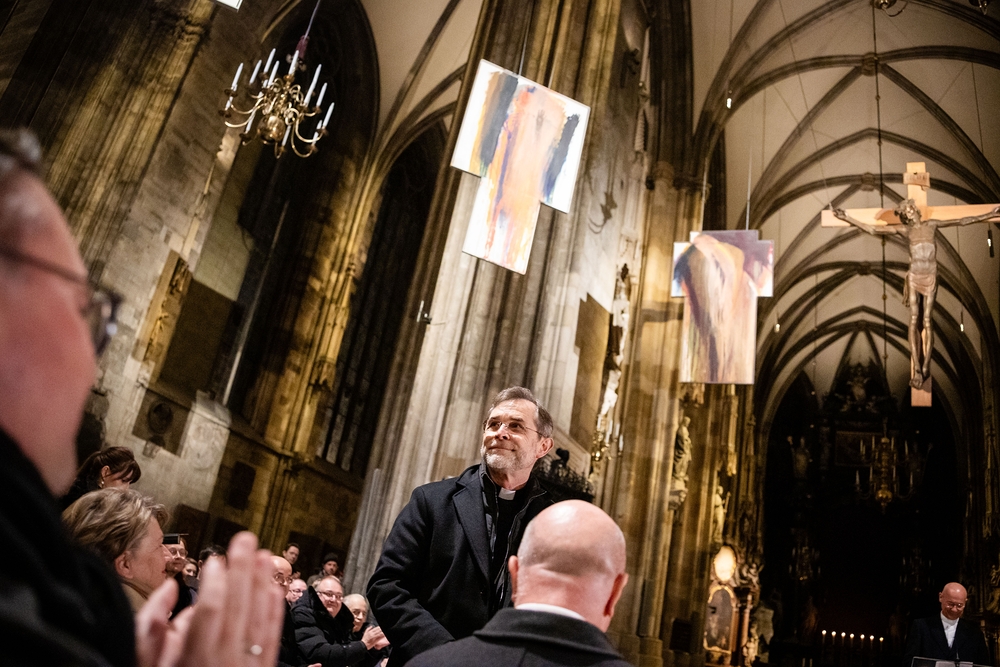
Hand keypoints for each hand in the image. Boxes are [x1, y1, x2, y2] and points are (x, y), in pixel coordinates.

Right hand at [135, 532, 284, 666]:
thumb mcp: (141, 665)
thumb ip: (150, 628)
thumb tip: (168, 589)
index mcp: (194, 661)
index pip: (211, 613)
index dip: (216, 583)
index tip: (214, 559)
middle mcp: (224, 664)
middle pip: (239, 609)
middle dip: (242, 571)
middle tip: (245, 539)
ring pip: (260, 621)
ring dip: (262, 585)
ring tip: (264, 556)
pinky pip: (271, 639)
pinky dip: (274, 612)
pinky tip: (274, 590)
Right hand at [361, 625, 389, 650]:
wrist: (363, 645)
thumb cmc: (364, 640)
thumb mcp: (365, 633)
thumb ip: (368, 629)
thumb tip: (371, 626)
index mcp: (370, 631)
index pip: (376, 628)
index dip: (379, 627)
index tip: (380, 627)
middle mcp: (372, 633)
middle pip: (378, 630)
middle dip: (381, 629)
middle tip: (383, 628)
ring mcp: (374, 636)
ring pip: (379, 633)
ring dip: (382, 632)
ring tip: (384, 631)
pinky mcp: (375, 640)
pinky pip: (379, 637)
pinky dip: (381, 635)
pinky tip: (383, 635)